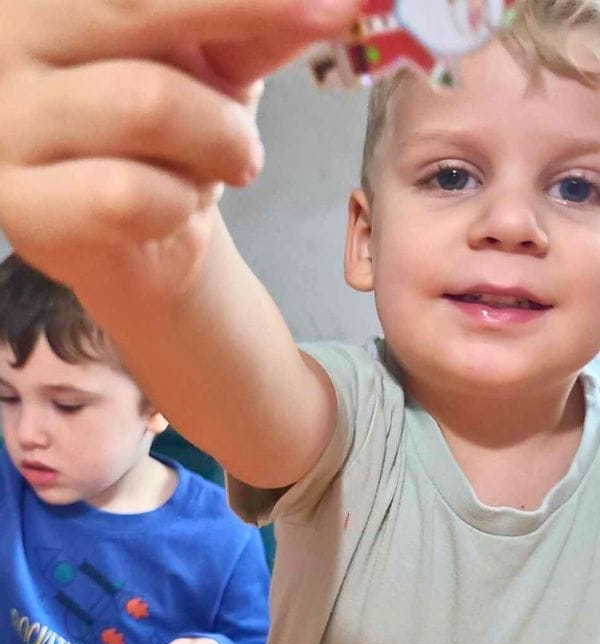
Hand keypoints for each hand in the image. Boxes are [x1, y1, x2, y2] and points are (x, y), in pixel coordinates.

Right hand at [0, 0, 358, 311]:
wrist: (141, 236)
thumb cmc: (178, 131)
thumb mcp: (220, 58)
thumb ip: (256, 23)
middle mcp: (12, 30)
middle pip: (139, 4)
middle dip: (247, 21)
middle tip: (313, 40)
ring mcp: (5, 118)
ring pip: (146, 103)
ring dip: (224, 141)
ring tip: (237, 159)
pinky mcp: (18, 202)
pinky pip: (125, 194)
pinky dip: (181, 205)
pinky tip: (180, 207)